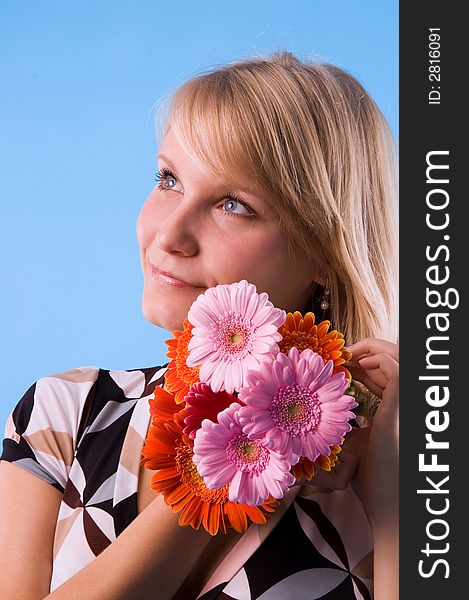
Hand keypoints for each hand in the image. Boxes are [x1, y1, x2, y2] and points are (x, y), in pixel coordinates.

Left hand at [345, 338, 398, 528]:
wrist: (383, 503)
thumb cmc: (368, 475)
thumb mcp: (353, 439)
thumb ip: (347, 420)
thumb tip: (317, 405)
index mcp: (397, 407)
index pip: (387, 372)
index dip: (366, 362)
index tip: (341, 363)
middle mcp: (405, 402)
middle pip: (395, 359)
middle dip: (367, 350)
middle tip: (341, 356)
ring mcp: (405, 404)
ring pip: (398, 357)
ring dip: (371, 349)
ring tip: (345, 357)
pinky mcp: (399, 409)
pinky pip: (396, 370)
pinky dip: (378, 358)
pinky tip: (356, 365)